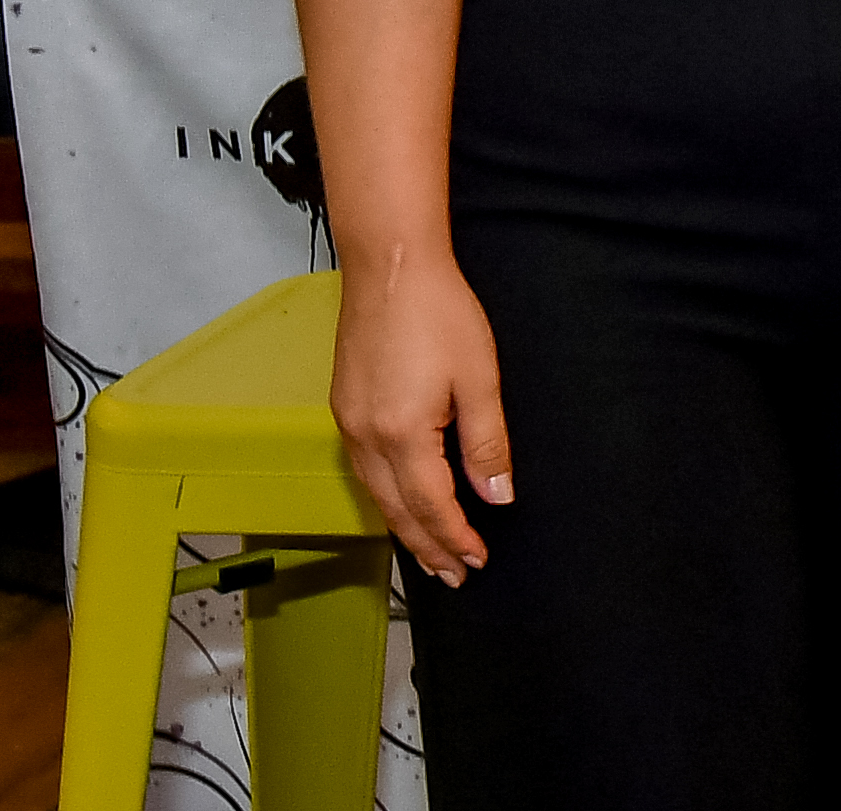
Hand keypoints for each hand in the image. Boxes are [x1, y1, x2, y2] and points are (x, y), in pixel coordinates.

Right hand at [330, 251, 512, 583]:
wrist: (390, 266)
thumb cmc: (438, 312)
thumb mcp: (479, 379)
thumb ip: (487, 444)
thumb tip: (496, 497)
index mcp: (402, 435)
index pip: (431, 506)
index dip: (455, 538)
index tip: (476, 561)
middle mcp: (366, 437)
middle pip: (398, 511)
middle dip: (428, 546)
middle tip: (453, 575)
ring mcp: (349, 423)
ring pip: (376, 495)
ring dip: (405, 527)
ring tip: (431, 552)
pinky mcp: (344, 407)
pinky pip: (363, 471)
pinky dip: (385, 497)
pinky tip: (400, 502)